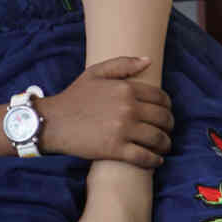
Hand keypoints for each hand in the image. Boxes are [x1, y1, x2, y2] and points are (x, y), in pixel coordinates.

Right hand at [38, 55, 172, 166]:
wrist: (53, 122)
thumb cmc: (74, 97)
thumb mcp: (95, 73)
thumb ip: (123, 64)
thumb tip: (148, 60)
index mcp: (126, 89)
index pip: (161, 98)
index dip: (168, 107)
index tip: (166, 113)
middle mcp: (128, 108)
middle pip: (163, 119)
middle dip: (169, 126)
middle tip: (167, 131)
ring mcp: (123, 130)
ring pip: (158, 138)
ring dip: (165, 144)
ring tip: (164, 146)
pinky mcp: (116, 150)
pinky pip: (144, 157)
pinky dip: (154, 160)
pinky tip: (156, 160)